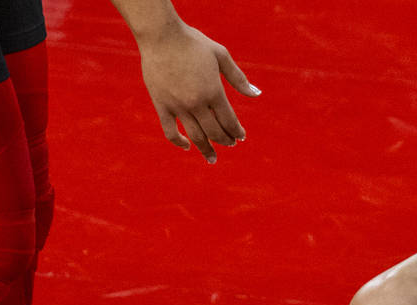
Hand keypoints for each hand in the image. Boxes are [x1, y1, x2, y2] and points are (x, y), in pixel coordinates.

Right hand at [135, 21, 260, 162]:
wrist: (160, 34)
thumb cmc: (192, 42)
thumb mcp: (220, 56)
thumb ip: (238, 78)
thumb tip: (257, 94)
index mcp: (214, 91)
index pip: (230, 121)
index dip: (237, 131)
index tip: (241, 136)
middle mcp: (197, 103)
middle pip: (215, 132)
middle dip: (225, 140)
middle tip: (230, 143)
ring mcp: (178, 106)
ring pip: (196, 136)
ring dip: (206, 149)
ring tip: (212, 158)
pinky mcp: (161, 105)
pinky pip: (169, 130)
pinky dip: (179, 142)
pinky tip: (187, 146)